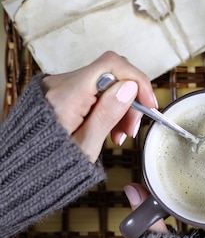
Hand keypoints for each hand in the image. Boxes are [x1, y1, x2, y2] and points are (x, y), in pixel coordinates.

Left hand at [42, 51, 156, 161]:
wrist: (23, 171)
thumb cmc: (50, 165)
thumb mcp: (86, 145)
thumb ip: (108, 114)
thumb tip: (129, 87)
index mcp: (65, 95)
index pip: (111, 65)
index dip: (137, 80)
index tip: (148, 102)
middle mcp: (60, 84)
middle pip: (111, 75)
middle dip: (130, 99)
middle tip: (131, 128)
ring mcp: (60, 86)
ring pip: (106, 83)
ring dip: (120, 106)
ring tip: (120, 134)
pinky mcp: (63, 92)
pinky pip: (94, 91)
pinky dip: (107, 107)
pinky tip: (109, 128)